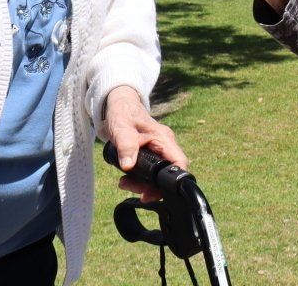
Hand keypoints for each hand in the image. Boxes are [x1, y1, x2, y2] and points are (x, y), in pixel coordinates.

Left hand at [103, 85, 187, 200]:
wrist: (119, 105)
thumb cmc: (122, 114)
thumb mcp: (121, 129)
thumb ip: (126, 146)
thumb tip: (128, 166)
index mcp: (163, 138)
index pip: (179, 162)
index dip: (172, 181)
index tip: (153, 192)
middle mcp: (165, 145)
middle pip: (168, 173)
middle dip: (152, 187)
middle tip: (135, 192)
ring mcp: (159, 149)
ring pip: (158, 175)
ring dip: (143, 184)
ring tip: (125, 184)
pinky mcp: (151, 154)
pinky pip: (151, 171)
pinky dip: (139, 179)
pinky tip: (126, 179)